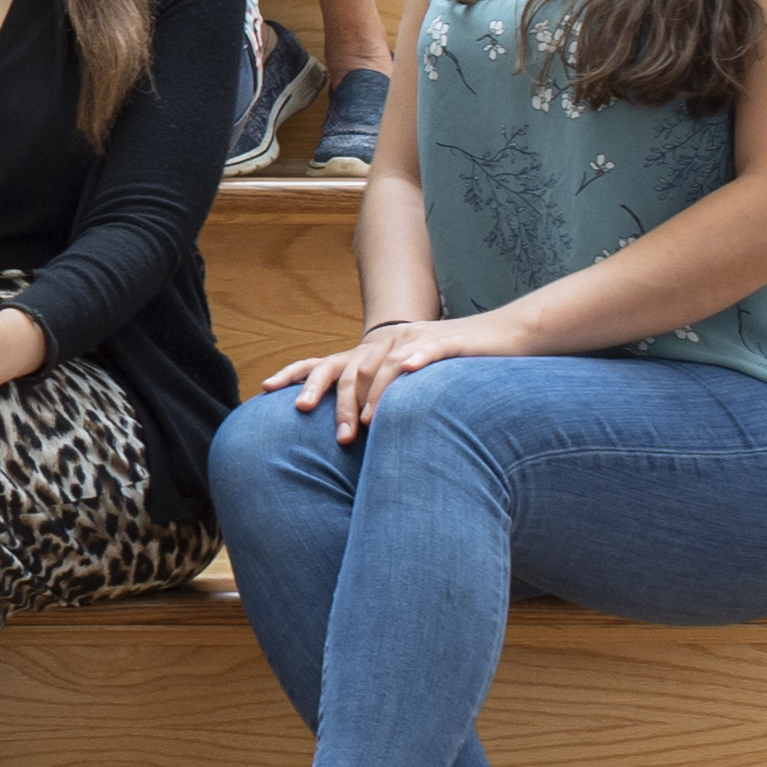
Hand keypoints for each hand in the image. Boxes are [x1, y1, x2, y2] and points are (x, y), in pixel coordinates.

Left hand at [271, 311, 521, 443]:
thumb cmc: (449, 368)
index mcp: (374, 352)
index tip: (266, 389)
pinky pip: (426, 352)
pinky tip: (407, 373)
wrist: (501, 337)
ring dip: (372, 395)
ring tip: (364, 423)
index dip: (296, 374)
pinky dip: (414, 362)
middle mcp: (388, 342)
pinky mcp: (447, 343)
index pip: (327, 362)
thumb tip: (352, 429)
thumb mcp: (408, 383)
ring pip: (385, 367)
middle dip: (333, 400)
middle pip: (350, 369)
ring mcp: (416, 341)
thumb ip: (379, 399)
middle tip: (320, 426)